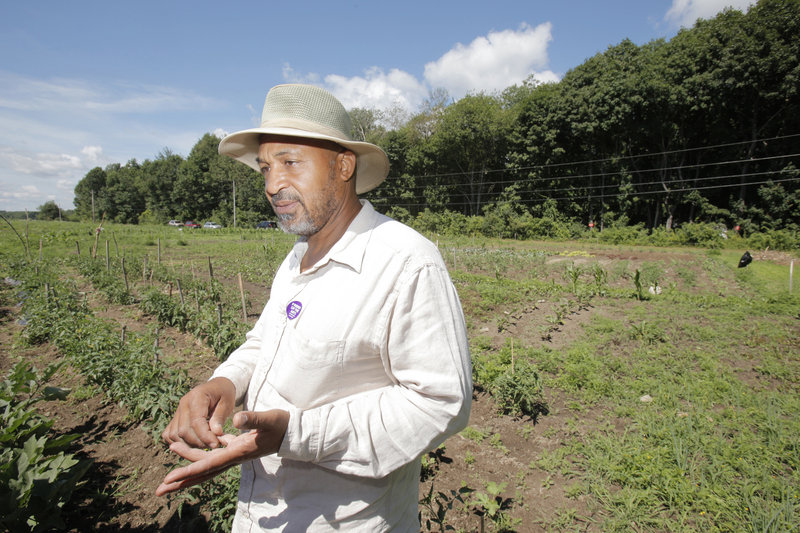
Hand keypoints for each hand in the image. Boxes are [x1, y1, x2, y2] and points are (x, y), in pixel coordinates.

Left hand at [156, 409, 288, 496]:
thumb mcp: (269, 419)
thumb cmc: (282, 425)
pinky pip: (212, 456)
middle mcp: (233, 457)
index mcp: (238, 452)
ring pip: (205, 465)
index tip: (170, 478)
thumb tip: (236, 417)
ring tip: (168, 473)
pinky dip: (198, 456)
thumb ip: (253, 418)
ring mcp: (234, 454)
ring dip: (186, 468)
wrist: (293, 433)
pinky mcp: (236, 448)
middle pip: (202, 472)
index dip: (188, 471)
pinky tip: (187, 450)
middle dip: (181, 482)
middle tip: (160, 490)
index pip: (208, 464)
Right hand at [161, 377, 236, 449]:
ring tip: (205, 445)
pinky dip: (178, 442)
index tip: (216, 444)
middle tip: (213, 445)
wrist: (217, 387)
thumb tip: (216, 433)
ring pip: (174, 435)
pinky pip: (169, 434)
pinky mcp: (175, 418)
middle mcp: (183, 403)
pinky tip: (193, 444)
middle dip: (198, 442)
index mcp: (197, 397)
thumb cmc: (224, 395)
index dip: (205, 436)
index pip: (196, 422)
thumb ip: (220, 417)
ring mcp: (177, 411)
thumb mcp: (227, 403)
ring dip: (189, 444)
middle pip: (183, 431)